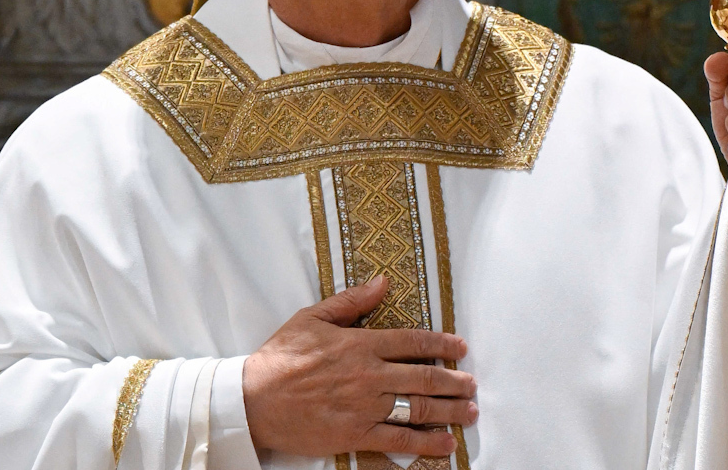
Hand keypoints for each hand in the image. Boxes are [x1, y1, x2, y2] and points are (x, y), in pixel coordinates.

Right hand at [242, 275, 475, 456]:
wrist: (254, 400)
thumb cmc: (280, 357)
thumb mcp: (312, 318)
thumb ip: (351, 302)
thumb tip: (382, 282)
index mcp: (360, 344)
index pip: (412, 341)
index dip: (442, 343)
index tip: (461, 347)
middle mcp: (369, 375)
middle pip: (425, 377)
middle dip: (455, 382)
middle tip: (473, 385)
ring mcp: (364, 407)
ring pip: (418, 408)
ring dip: (450, 411)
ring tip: (470, 411)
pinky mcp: (356, 435)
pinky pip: (398, 440)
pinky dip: (426, 444)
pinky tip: (445, 444)